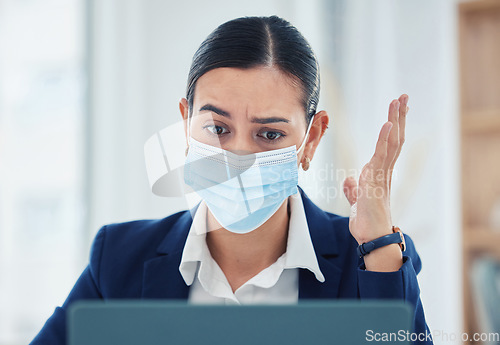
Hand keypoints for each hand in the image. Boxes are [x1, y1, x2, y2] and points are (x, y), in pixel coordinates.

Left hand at [343, 95, 408, 270]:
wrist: (371, 239)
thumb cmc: (367, 222)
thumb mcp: (356, 201)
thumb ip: (353, 189)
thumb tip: (349, 179)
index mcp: (379, 173)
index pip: (388, 144)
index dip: (392, 126)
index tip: (396, 109)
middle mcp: (383, 171)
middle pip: (394, 138)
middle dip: (399, 117)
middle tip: (404, 97)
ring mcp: (382, 175)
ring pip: (391, 143)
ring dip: (395, 121)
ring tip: (399, 101)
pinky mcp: (376, 182)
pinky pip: (382, 157)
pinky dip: (385, 140)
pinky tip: (388, 124)